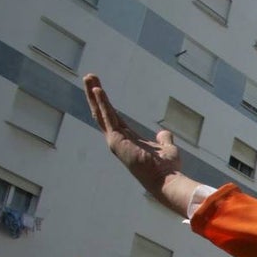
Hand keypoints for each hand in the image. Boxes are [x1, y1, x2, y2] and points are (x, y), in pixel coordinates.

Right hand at [83, 74, 197, 215]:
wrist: (167, 180)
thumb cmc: (167, 168)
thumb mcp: (167, 148)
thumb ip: (164, 139)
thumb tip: (164, 133)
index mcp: (128, 140)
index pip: (113, 118)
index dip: (106, 104)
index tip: (98, 89)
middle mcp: (119, 140)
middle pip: (102, 113)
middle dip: (94, 95)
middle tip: (89, 77)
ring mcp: (115, 141)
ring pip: (101, 113)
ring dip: (94, 95)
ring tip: (89, 76)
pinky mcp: (116, 140)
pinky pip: (108, 117)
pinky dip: (102, 103)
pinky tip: (97, 89)